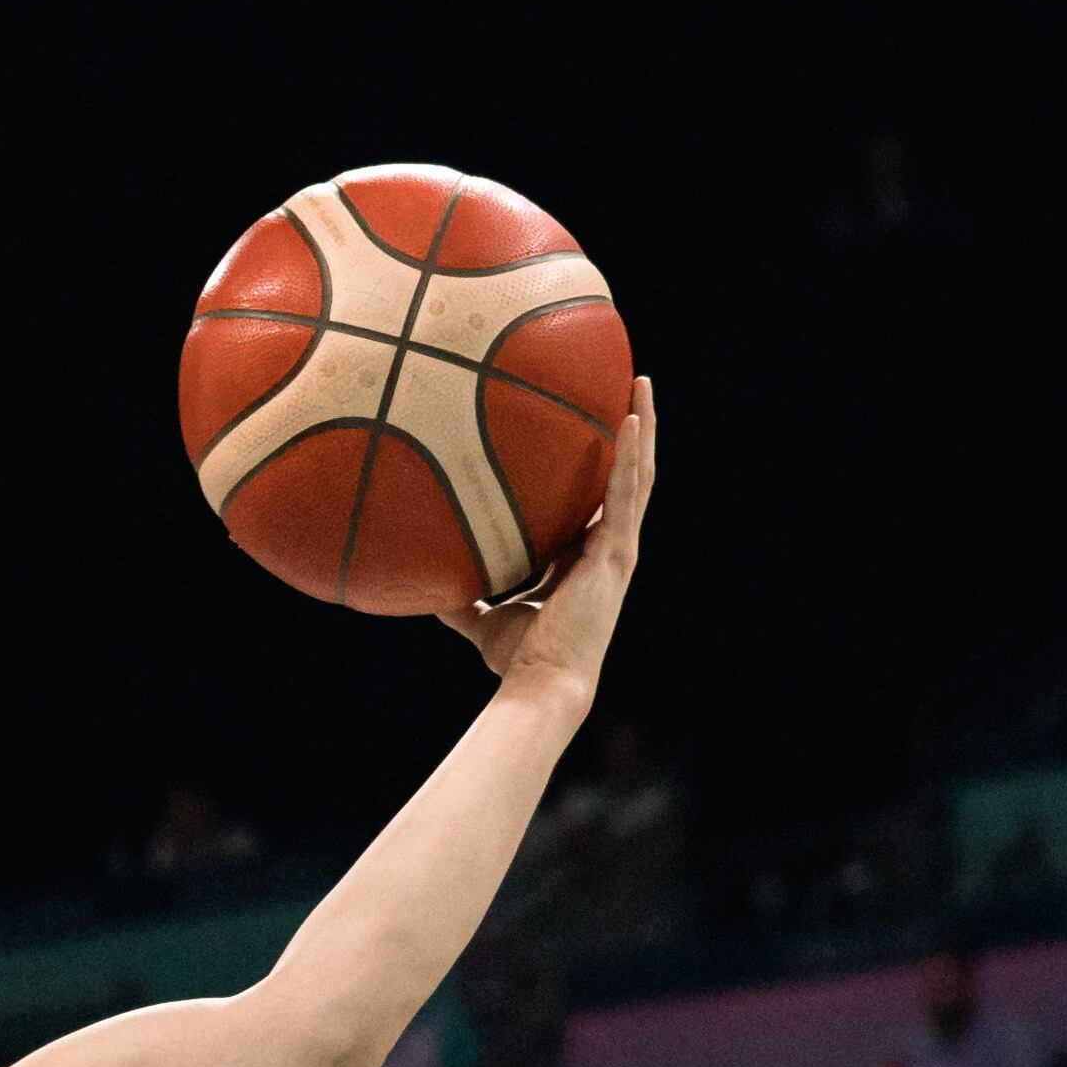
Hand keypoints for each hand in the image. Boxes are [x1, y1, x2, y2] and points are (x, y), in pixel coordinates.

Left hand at [440, 379, 658, 696]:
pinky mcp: (617, 554)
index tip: (592, 429)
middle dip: (630, 432)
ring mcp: (616, 550)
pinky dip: (630, 454)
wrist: (544, 684)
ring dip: (642, 428)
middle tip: (627, 386)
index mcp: (583, 560)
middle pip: (625, 478)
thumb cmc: (519, 660)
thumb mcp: (484, 620)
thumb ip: (460, 600)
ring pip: (637, 476)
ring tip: (639, 382)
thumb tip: (425, 585)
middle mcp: (606, 550)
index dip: (599, 466)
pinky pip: (626, 493)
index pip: (595, 503)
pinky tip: (630, 417)